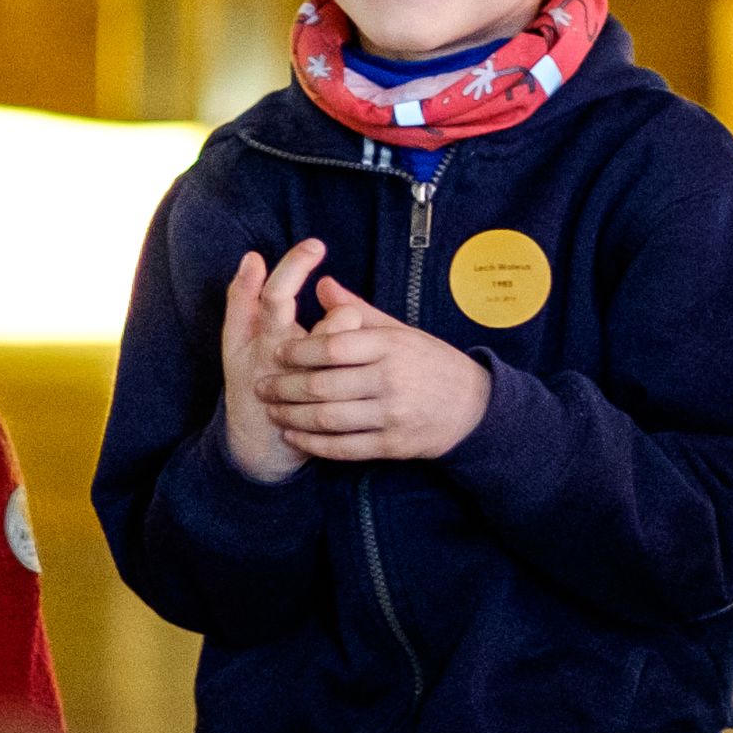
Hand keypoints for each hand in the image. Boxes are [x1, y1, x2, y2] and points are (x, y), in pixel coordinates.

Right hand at [221, 241, 329, 484]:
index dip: (294, 267)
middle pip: (296, 315)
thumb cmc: (250, 384)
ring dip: (341, 327)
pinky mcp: (310, 410)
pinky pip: (339, 384)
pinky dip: (353, 367)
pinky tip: (361, 359)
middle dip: (323, 296)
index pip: (276, 294)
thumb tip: (252, 258)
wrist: (256, 448)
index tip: (316, 245)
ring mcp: (291, 386)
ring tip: (350, 318)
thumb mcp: (237, 342)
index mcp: (258, 338)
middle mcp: (271, 359)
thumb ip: (243, 300)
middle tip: (331, 266)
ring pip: (327, 347)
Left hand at [260, 274, 492, 463]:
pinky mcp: (392, 445)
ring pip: (328, 419)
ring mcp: (391, 415)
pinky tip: (295, 436)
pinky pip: (344, 447)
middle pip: (323, 385)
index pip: (332, 348)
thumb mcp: (399, 331)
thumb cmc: (429, 363)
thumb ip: (356, 311)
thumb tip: (321, 285)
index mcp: (389, 346)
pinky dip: (313, 443)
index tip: (275, 353)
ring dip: (292, 417)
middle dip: (284, 387)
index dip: (298, 352)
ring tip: (272, 411)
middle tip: (261, 386)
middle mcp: (390, 380)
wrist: (471, 408)